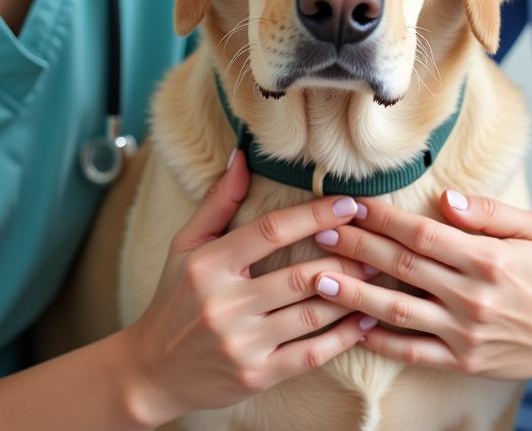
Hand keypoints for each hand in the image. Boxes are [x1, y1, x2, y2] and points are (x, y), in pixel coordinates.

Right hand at [123, 152, 377, 422]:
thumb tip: (242, 154)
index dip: (314, 215)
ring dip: (351, 295)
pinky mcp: (256, 377)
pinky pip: (310, 355)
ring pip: (311, 314)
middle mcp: (224, 305)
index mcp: (208, 265)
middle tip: (375, 243)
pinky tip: (363, 321)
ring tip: (377, 276)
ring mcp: (241, 344)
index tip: (348, 203)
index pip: (271, 232)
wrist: (153, 371)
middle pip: (299, 276)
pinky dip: (342, 338)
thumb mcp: (186, 245)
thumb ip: (219, 201)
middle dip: (345, 258)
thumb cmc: (174, 298)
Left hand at [310, 191, 531, 396]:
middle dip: (356, 246)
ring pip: (398, 311)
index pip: (422, 234)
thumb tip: (445, 198)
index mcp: (488, 259)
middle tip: (319, 230)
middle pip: (401, 267)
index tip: (353, 204)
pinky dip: (381, 340)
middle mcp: (473, 297)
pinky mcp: (462, 361)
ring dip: (354, 293)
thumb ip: (488, 212)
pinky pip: (413, 352)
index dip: (383, 218)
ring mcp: (465, 333)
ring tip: (319, 277)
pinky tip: (352, 325)